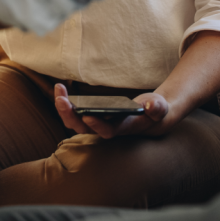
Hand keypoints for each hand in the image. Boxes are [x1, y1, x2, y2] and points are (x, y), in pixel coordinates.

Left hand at [54, 83, 174, 138]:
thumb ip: (158, 108)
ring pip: (76, 122)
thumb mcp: (160, 108)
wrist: (150, 116)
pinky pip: (75, 113)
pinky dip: (66, 103)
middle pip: (84, 128)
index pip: (107, 131)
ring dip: (64, 108)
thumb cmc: (155, 112)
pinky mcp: (93, 117)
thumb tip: (151, 105)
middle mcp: (107, 129)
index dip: (97, 125)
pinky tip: (61, 90)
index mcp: (123, 129)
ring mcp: (98, 124)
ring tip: (59, 89)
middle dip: (70, 116)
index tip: (86, 114)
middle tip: (61, 100)